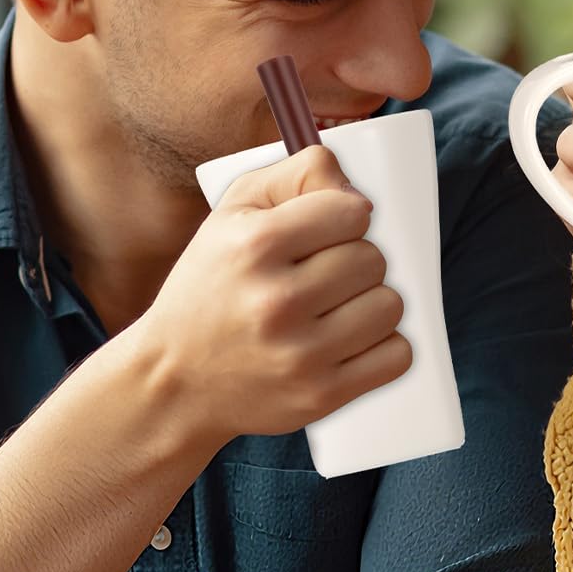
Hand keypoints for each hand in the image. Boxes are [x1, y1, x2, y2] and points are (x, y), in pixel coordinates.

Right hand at [131, 146, 410, 443]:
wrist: (176, 380)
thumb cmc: (212, 287)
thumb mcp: (231, 214)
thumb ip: (293, 176)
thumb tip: (351, 179)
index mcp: (255, 246)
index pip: (352, 211)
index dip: (347, 216)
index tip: (332, 229)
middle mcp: (276, 301)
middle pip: (373, 259)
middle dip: (359, 260)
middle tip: (330, 274)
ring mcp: (300, 354)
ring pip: (390, 306)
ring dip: (375, 302)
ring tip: (342, 307)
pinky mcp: (320, 395)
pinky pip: (396, 356)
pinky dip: (387, 346)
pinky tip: (357, 339)